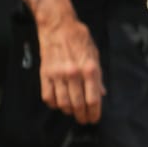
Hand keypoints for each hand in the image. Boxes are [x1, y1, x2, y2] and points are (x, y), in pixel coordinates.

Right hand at [37, 6, 103, 124]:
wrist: (58, 26)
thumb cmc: (79, 39)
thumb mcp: (95, 55)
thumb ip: (98, 76)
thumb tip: (102, 93)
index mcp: (90, 69)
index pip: (93, 99)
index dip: (94, 113)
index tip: (94, 119)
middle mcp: (74, 74)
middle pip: (78, 104)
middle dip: (82, 116)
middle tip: (84, 120)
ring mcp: (58, 74)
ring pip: (63, 103)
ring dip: (68, 111)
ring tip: (72, 112)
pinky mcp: (45, 73)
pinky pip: (47, 96)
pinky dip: (53, 104)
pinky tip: (58, 104)